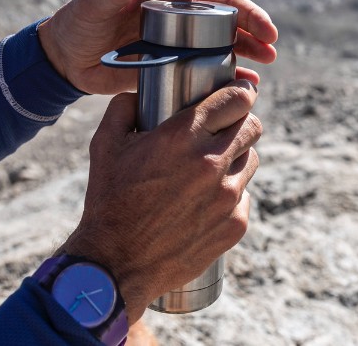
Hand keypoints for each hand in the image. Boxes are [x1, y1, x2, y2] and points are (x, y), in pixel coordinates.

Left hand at [38, 0, 277, 93]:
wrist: (67, 61)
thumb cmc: (79, 22)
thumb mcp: (95, 3)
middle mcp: (181, 9)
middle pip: (228, 8)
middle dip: (254, 20)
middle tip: (270, 37)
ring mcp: (182, 37)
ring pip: (227, 37)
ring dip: (252, 45)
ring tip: (269, 58)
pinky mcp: (178, 63)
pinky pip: (213, 66)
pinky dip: (233, 73)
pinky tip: (249, 83)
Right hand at [57, 80, 261, 322]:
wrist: (116, 264)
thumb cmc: (109, 201)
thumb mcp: (105, 145)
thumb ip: (123, 108)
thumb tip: (139, 93)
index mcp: (182, 136)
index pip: (237, 99)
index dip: (241, 93)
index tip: (239, 95)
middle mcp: (211, 162)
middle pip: (252, 126)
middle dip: (240, 123)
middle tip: (224, 130)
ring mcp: (227, 195)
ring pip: (251, 160)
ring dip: (236, 158)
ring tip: (212, 168)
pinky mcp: (235, 224)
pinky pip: (245, 196)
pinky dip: (231, 194)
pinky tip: (207, 201)